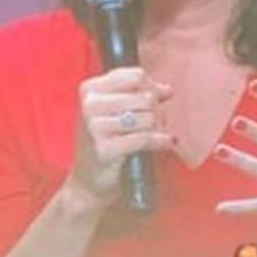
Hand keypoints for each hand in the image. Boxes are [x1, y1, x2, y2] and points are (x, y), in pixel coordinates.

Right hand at [64, 67, 173, 210]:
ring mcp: (95, 127)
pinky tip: (168, 143)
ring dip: (158, 128)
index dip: (152, 87)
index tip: (157, 97)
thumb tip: (167, 90)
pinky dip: (161, 141)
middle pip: (145, 97)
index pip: (136, 76)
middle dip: (157, 111)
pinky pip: (145, 139)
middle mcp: (89, 105)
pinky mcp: (105, 149)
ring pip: (148, 118)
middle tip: (155, 122)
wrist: (88, 181)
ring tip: (154, 134)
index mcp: (89, 89)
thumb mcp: (115, 112)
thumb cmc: (104, 143)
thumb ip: (138, 96)